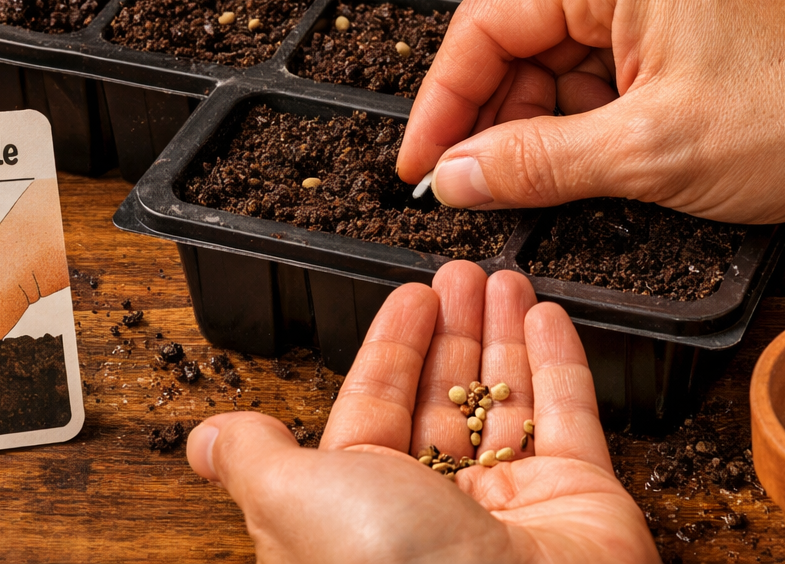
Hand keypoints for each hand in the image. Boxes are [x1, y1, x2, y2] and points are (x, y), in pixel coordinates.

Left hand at [185, 261, 657, 563]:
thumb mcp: (293, 500)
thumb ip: (253, 459)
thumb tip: (202, 442)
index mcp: (364, 507)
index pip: (376, 406)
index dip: (392, 345)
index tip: (413, 294)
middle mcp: (437, 511)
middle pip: (443, 397)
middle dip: (452, 330)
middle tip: (463, 273)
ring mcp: (514, 509)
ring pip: (506, 402)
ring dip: (503, 335)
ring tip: (505, 278)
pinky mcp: (581, 503)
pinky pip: (571, 420)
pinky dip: (560, 365)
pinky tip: (546, 315)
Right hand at [394, 0, 784, 258]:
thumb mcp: (648, 152)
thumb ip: (535, 163)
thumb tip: (456, 175)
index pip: (489, 22)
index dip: (443, 99)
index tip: (419, 161)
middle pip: (519, 40)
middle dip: (493, 117)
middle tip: (468, 186)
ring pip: (556, 62)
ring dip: (537, 125)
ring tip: (529, 186)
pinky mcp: (680, 29)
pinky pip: (599, 72)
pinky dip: (580, 122)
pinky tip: (577, 167)